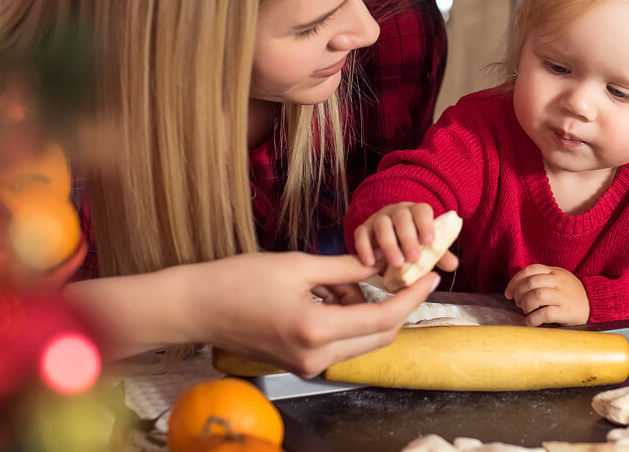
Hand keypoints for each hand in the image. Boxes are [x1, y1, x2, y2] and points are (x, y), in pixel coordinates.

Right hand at [190, 251, 439, 376]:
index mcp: (316, 331)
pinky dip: (346, 317)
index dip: (412, 297)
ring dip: (365, 308)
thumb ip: (346, 269)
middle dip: (396, 304)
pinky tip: (327, 291)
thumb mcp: (298, 266)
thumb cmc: (238, 280)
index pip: (383, 320)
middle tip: (405, 273)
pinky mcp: (300, 363)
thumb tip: (383, 264)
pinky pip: (339, 341)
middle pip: (379, 336)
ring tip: (342, 278)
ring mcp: (307, 365)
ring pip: (360, 339)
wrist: (196, 307)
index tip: (432, 276)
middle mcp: (316, 357)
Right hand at [351, 202, 457, 273]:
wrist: (388, 240)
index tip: (430, 241)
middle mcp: (397, 212)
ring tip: (396, 263)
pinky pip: (361, 234)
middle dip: (408, 238)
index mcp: (416, 212)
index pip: (422, 211)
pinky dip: (365, 248)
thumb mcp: (425, 247)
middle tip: (414, 258)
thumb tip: (453, 264)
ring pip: (382, 225)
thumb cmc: (412, 243)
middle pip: (402, 218)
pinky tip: (371, 263)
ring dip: (389, 244)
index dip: (426, 224)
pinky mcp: (363, 229)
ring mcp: (379, 219)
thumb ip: (439, 254)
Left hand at [504, 264, 589, 325]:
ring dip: (525, 304)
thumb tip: (516, 287)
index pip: (530, 270)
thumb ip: (542, 279)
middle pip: (531, 282)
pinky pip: (544, 314)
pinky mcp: (566, 312)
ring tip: (525, 310)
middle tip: (517, 303)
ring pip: (537, 295)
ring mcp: (563, 297)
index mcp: (555, 272)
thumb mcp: (558, 280)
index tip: (508, 293)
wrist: (594, 304)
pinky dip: (532, 319)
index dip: (515, 281)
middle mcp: (559, 282)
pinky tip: (529, 322)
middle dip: (518, 294)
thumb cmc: (570, 294)